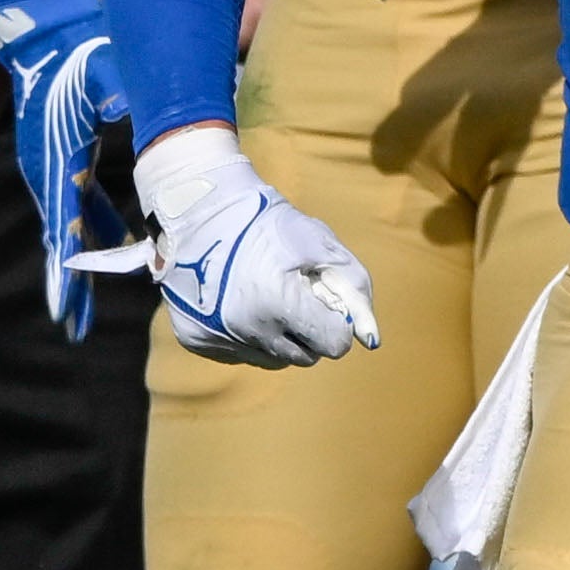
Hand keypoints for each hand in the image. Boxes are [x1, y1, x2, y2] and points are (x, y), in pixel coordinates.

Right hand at [0, 0, 127, 337]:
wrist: (45, 21)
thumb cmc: (79, 42)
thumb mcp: (103, 69)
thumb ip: (117, 93)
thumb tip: (126, 108)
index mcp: (56, 155)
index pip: (63, 226)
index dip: (67, 273)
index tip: (68, 314)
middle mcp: (45, 165)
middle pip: (60, 235)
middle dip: (69, 283)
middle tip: (78, 326)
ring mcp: (48, 160)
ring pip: (66, 219)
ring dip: (79, 256)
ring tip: (88, 304)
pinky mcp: (56, 151)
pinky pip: (74, 197)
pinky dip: (91, 222)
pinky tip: (117, 238)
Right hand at [131, 124, 378, 367]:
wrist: (199, 208)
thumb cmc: (267, 221)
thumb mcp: (319, 242)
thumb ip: (353, 287)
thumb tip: (370, 339)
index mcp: (280, 303)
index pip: (334, 344)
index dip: (336, 320)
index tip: (324, 298)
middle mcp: (248, 329)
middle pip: (306, 357)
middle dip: (310, 330)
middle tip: (295, 293)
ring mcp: (219, 339)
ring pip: (274, 360)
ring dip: (281, 336)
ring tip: (267, 296)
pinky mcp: (198, 341)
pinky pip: (242, 354)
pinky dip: (249, 335)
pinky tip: (240, 302)